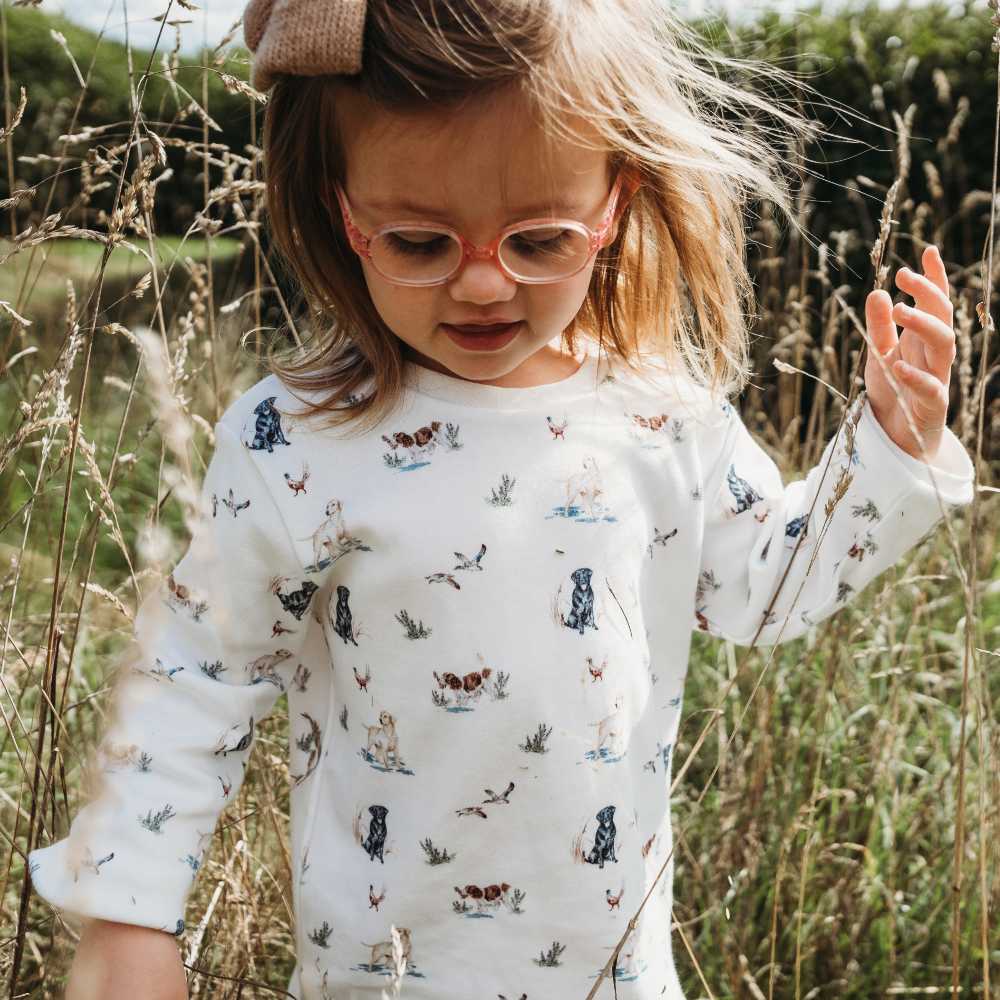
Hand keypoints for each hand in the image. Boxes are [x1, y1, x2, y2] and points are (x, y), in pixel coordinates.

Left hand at [863, 244, 955, 461]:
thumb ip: (880, 326)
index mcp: (923, 339)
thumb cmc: (893, 391)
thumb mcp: (879, 354)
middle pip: (943, 317)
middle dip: (928, 294)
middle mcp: (934, 354)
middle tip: (903, 277)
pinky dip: (915, 376)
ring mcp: (937, 377)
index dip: (934, 278)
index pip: (936, 303)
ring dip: (924, 325)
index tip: (927, 251)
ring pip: (944, 346)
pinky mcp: (932, 405)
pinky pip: (931, 388)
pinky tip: (897, 365)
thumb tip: (878, 292)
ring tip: (901, 311)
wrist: (896, 436)